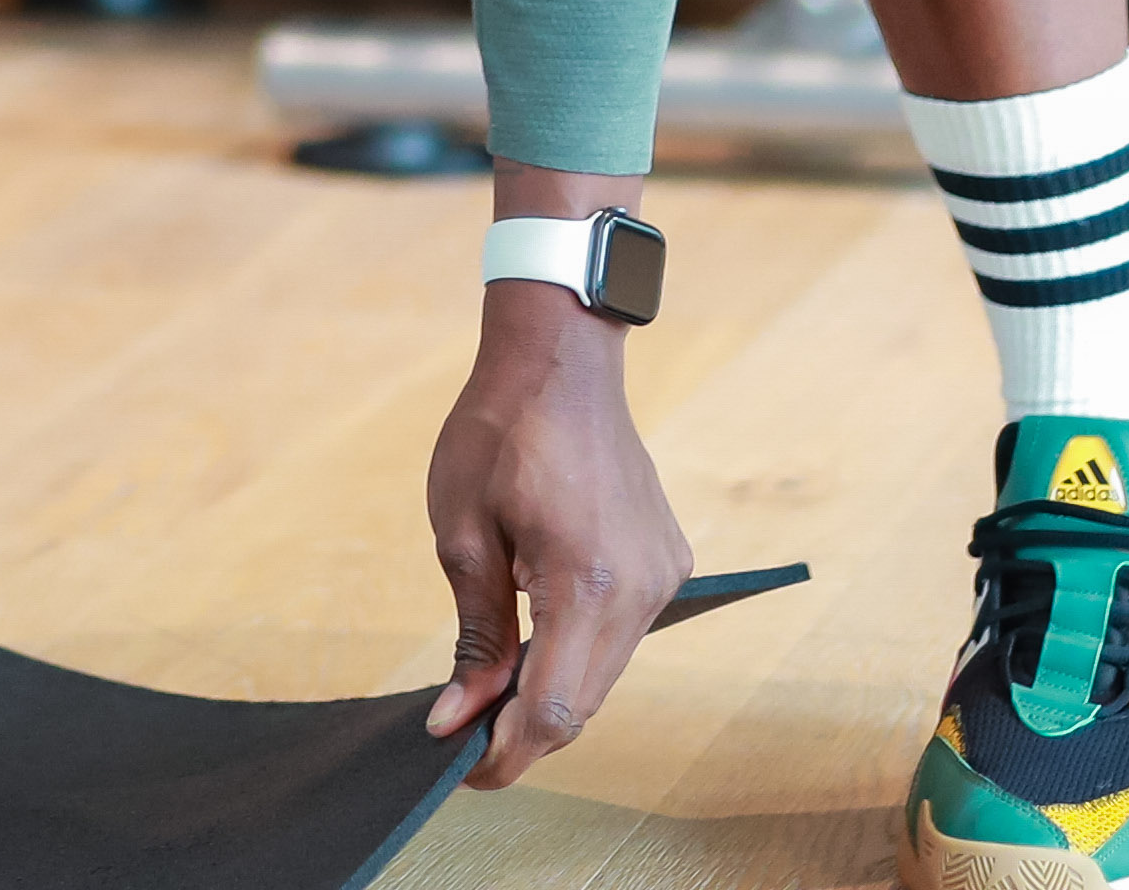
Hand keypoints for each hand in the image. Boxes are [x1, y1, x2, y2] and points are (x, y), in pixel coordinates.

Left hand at [423, 294, 692, 789]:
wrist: (561, 360)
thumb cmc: (500, 432)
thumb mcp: (463, 532)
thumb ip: (476, 634)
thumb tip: (460, 715)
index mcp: (586, 583)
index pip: (552, 708)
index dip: (506, 753)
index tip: (461, 769)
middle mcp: (640, 590)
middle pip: (584, 703)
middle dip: (525, 734)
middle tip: (465, 740)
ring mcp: (663, 577)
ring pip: (606, 674)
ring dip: (553, 695)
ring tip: (492, 698)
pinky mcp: (669, 563)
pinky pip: (623, 635)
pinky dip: (579, 654)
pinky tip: (536, 646)